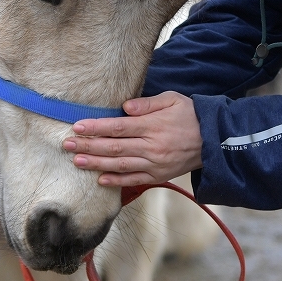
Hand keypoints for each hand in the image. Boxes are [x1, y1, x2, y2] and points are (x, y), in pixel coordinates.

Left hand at [62, 91, 202, 185]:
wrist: (214, 140)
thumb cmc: (190, 115)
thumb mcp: (172, 99)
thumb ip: (147, 104)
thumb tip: (124, 106)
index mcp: (153, 126)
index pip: (117, 127)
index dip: (96, 128)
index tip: (77, 127)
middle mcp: (151, 147)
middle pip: (113, 147)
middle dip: (88, 147)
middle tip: (67, 145)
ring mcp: (154, 164)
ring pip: (119, 165)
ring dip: (96, 164)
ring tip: (76, 161)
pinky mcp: (159, 176)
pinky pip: (134, 180)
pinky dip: (116, 181)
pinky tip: (100, 179)